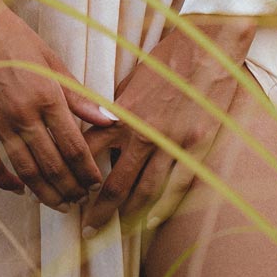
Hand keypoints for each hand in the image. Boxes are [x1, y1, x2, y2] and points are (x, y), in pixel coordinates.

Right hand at [0, 0, 117, 211]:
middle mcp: (23, 113)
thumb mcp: (52, 61)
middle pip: (52, 164)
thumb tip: (109, 120)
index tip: (96, 183)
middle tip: (81, 199)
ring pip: (24, 170)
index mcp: (47, 95)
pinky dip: (4, 181)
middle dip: (70, 187)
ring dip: (44, 192)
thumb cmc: (15, 37)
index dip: (88, 170)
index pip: (74, 146)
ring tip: (58, 204)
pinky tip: (18, 190)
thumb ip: (79, 95)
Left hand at [79, 14, 258, 237]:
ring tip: (116, 230)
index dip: (77, 177)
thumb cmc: (168, 59)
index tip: (68, 192)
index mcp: (123, 115)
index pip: (90, 154)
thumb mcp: (132, 82)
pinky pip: (178, 186)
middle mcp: (145, 134)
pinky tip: (151, 221)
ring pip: (146, 191)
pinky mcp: (198, 146)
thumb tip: (101, 134)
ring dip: (128, 215)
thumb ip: (117, 112)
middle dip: (99, 210)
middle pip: (115, 183)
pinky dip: (163, 206)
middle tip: (86, 229)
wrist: (208, 46)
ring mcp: (173, 143)